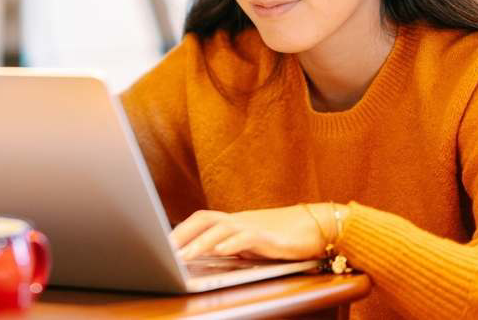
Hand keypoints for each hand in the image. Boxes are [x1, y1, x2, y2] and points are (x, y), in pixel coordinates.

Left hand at [169, 204, 335, 261]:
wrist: (317, 228)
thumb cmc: (282, 238)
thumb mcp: (251, 245)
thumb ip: (230, 248)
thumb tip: (205, 258)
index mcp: (232, 222)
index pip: (200, 220)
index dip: (180, 230)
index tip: (160, 244)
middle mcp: (239, 220)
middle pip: (203, 219)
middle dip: (182, 234)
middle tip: (164, 250)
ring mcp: (253, 226)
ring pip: (221, 229)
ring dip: (200, 242)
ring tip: (183, 256)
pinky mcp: (269, 237)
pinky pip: (247, 237)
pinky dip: (231, 244)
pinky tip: (219, 252)